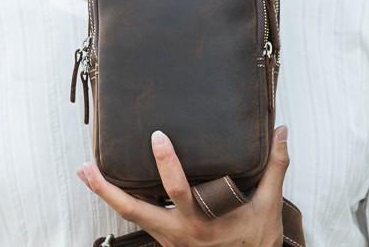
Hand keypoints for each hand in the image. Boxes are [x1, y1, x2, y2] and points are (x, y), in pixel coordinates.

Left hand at [77, 125, 289, 246]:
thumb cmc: (256, 240)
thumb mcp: (268, 205)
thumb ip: (275, 167)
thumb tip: (281, 131)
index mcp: (201, 221)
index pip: (178, 190)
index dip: (166, 163)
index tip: (158, 137)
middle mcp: (177, 231)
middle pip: (132, 210)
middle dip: (106, 189)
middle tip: (87, 166)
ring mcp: (168, 238)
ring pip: (129, 216)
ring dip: (106, 195)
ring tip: (88, 172)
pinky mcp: (166, 240)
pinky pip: (139, 220)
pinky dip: (122, 203)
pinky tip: (112, 187)